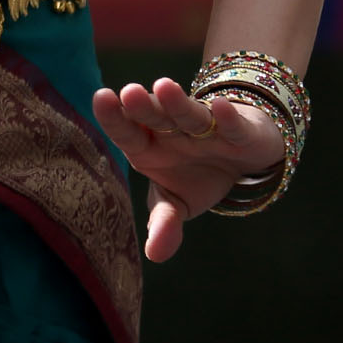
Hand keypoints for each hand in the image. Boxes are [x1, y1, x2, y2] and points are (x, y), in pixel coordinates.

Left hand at [92, 77, 285, 262]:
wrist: (242, 161)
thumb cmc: (198, 176)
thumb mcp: (177, 204)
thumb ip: (164, 223)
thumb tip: (155, 255)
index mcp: (149, 146)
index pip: (128, 133)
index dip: (114, 117)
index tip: (101, 98)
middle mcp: (173, 131)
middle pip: (155, 117)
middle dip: (143, 106)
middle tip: (128, 93)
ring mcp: (207, 128)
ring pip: (190, 115)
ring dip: (178, 103)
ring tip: (164, 87)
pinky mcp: (240, 130)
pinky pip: (231, 124)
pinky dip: (226, 117)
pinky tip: (219, 106)